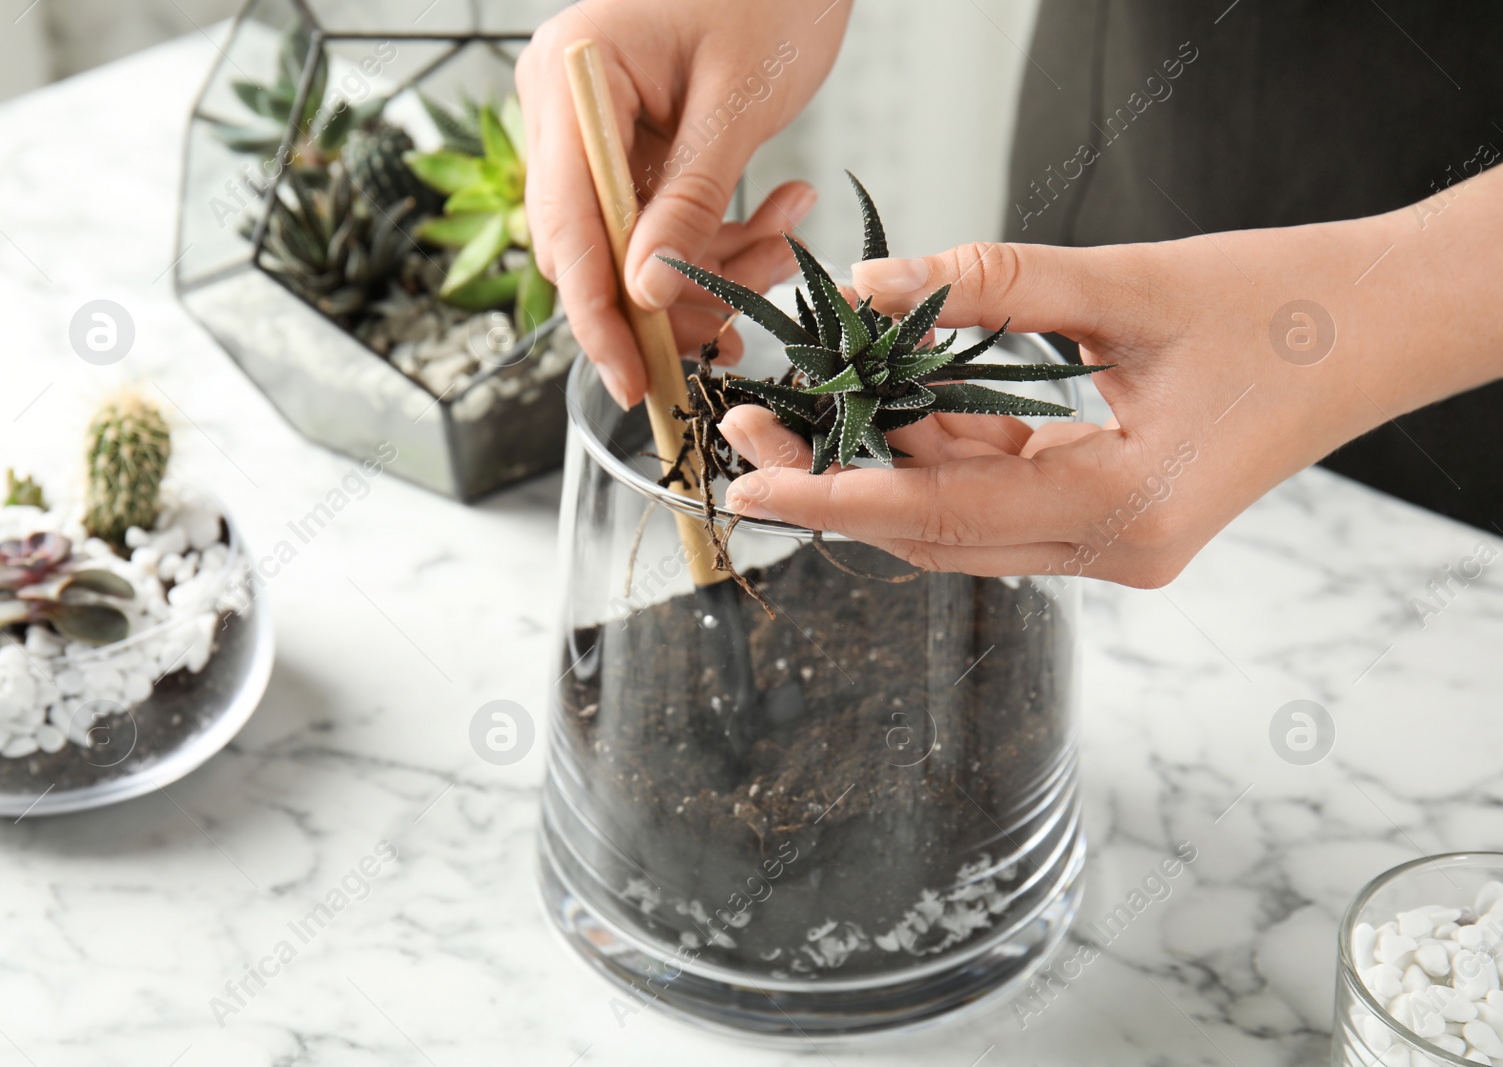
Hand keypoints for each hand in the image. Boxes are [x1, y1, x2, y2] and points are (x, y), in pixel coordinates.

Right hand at [516, 0, 850, 407]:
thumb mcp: (739, 100)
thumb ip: (691, 201)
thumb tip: (646, 291)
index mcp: (573, 78)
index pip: (565, 227)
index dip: (596, 316)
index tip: (630, 378)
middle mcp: (566, 105)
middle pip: (592, 248)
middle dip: (667, 295)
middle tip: (739, 310)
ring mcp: (595, 125)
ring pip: (632, 247)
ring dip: (707, 269)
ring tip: (781, 241)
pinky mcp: (631, 143)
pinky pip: (659, 221)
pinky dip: (714, 239)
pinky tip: (775, 221)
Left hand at [722, 166, 1502, 586]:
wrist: (1388, 329)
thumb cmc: (1286, 307)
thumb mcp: (1130, 286)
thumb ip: (992, 288)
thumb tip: (872, 287)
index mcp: (1121, 514)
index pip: (938, 516)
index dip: (832, 496)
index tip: (748, 476)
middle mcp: (1113, 551)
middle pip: (935, 534)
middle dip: (836, 485)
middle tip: (751, 431)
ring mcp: (1116, 544)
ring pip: (962, 521)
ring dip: (884, 469)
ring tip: (805, 410)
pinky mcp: (1116, 519)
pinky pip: (1003, 498)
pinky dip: (944, 457)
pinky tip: (893, 409)